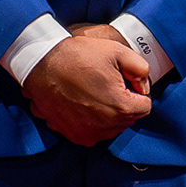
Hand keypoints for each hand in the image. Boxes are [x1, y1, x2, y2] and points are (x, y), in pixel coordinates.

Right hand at [22, 27, 154, 148]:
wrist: (40, 63)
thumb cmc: (77, 56)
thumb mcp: (117, 51)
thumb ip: (141, 69)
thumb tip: (143, 86)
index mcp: (120, 107)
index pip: (144, 107)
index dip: (137, 91)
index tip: (124, 80)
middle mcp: (105, 127)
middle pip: (128, 119)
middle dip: (123, 103)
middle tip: (107, 83)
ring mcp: (87, 133)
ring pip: (111, 127)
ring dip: (109, 114)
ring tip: (93, 92)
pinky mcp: (73, 135)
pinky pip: (93, 132)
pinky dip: (92, 121)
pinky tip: (82, 103)